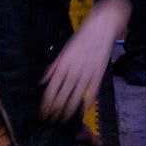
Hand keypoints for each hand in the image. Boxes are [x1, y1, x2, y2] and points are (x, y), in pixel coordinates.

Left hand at [40, 0, 130, 120]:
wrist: (102, 25)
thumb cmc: (83, 36)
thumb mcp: (65, 50)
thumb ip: (55, 67)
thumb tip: (43, 81)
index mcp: (63, 63)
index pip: (51, 89)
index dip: (46, 103)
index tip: (43, 113)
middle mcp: (74, 70)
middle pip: (61, 96)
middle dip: (55, 111)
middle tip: (51, 121)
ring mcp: (87, 72)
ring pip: (75, 97)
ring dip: (68, 111)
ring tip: (63, 120)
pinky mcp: (99, 73)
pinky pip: (92, 92)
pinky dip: (86, 103)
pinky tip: (81, 111)